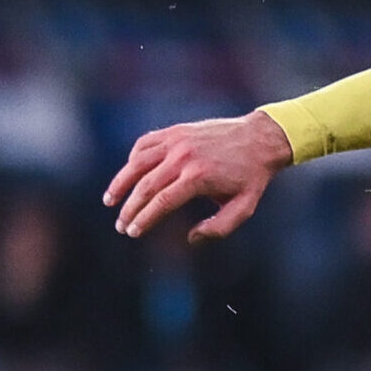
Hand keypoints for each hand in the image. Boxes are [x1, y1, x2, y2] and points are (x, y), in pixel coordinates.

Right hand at [103, 111, 293, 242]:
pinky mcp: (175, 131)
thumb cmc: (251, 177)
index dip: (144, 219)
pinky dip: (133, 160)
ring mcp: (177, 141)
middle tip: (120, 226)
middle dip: (129, 208)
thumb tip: (191, 238)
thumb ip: (219, 228)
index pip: (162, 202)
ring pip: (137, 163)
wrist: (260, 138)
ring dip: (120, 183)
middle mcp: (183, 157)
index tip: (133, 232)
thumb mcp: (244, 208)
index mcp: (199, 177)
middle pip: (146, 186)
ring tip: (109, 201)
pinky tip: (128, 175)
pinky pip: (145, 144)